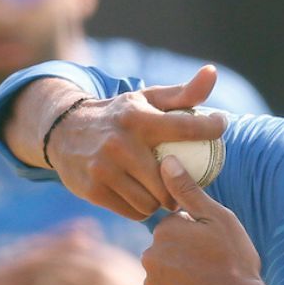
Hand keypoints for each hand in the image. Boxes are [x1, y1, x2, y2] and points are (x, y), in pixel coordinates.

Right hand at [44, 66, 227, 220]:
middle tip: (182, 179)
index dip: (212, 128)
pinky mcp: (92, 190)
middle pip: (171, 181)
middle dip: (181, 183)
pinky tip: (140, 196)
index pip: (189, 128)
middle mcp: (120, 143)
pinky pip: (134, 212)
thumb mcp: (147, 99)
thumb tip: (213, 72)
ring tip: (159, 189)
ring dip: (161, 200)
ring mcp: (103, 168)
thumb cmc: (120, 116)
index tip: (220, 127)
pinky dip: (142, 208)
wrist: (63, 129)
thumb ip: (184, 92)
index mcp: (138, 119)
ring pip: (153, 202)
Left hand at [141, 155, 263, 284]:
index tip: (216, 243)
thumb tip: (166, 161)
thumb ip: (189, 191)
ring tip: (212, 282)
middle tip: (216, 263)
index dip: (199, 231)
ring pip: (168, 271)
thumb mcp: (219, 219)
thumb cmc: (233, 262)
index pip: (178, 223)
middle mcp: (150, 255)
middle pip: (170, 246)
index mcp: (165, 230)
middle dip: (188, 251)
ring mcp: (153, 284)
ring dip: (184, 274)